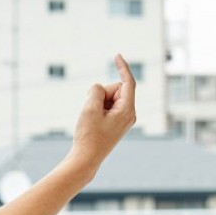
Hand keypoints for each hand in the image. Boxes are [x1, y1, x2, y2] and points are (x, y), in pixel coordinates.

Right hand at [67, 54, 136, 178]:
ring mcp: (122, 119)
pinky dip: (96, 108)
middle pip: (115, 89)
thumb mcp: (90, 109)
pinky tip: (92, 122)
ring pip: (108, 97)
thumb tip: (99, 88)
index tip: (117, 55)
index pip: (128, 83)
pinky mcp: (115, 122)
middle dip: (101, 93)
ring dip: (97, 102)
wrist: (86, 159)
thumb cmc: (89, 136)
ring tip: (92, 119)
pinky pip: (105, 106)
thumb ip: (96, 91)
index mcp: (128, 111)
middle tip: (92, 111)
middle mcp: (129, 114)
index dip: (123, 68)